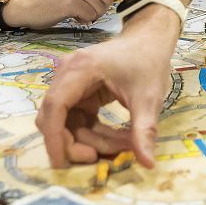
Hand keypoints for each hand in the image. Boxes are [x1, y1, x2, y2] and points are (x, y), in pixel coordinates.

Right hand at [1, 0, 115, 30]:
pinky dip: (82, 21)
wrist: (27, 5)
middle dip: (97, 11)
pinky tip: (70, 16)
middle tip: (80, 10)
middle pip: (107, 1)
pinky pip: (90, 17)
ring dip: (89, 16)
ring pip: (99, 10)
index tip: (85, 3)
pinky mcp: (71, 3)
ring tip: (73, 12)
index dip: (99, 3)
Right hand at [36, 11, 176, 168]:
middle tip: (101, 157)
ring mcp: (71, 83)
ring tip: (122, 146)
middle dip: (75, 143)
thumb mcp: (149, 98)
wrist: (150, 39)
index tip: (61, 163)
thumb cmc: (148, 62)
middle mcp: (67, 74)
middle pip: (55, 118)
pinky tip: (116, 139)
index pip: (55, 106)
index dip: (54, 137)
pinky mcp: (79, 92)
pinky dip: (93, 133)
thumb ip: (144, 130)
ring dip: (89, 140)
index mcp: (80, 70)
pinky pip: (76, 119)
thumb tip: (147, 164)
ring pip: (66, 122)